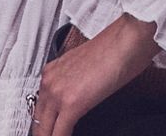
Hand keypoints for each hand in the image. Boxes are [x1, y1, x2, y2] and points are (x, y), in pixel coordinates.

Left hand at [30, 14, 158, 135]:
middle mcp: (50, 81)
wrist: (127, 39)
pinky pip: (59, 134)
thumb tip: (76, 99)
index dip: (45, 124)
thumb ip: (73, 83)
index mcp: (52, 71)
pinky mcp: (72, 104)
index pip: (40, 107)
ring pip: (44, 130)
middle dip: (46, 133)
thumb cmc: (115, 48)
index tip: (51, 130)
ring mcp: (58, 92)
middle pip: (38, 121)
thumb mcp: (84, 66)